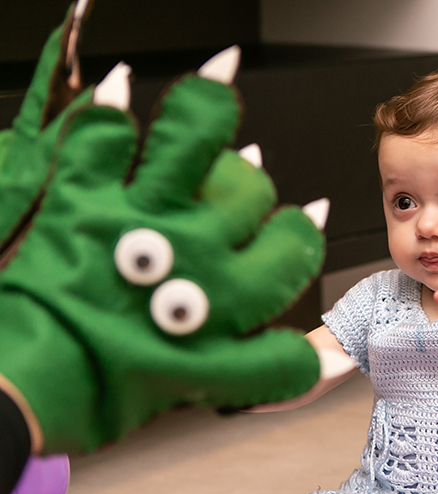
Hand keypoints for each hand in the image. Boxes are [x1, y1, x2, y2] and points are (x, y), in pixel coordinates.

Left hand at [0, 48, 325, 452]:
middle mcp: (197, 256)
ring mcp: (139, 222)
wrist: (17, 388)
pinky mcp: (80, 201)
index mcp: (229, 305)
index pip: (295, 252)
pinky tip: (119, 92)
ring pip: (195, 143)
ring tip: (213, 89)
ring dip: (205, 112)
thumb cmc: (101, 396)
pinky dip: (107, 110)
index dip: (301, 237)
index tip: (296, 230)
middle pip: (251, 195)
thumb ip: (274, 372)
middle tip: (240, 193)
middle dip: (252, 190)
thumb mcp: (204, 389)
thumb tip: (340, 361)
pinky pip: (102, 135)